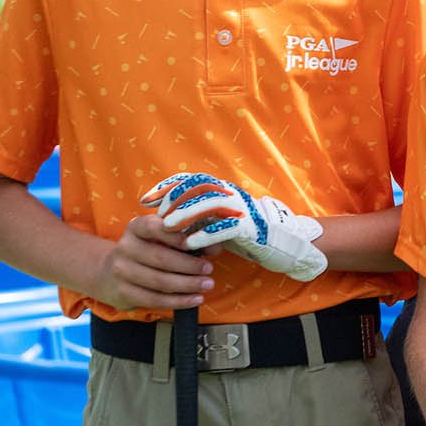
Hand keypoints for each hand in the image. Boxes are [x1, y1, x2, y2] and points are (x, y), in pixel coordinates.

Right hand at [92, 212, 214, 311]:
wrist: (109, 273)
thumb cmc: (145, 251)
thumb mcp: (160, 239)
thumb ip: (187, 239)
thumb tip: (215, 246)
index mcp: (136, 228)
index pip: (154, 227)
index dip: (175, 235)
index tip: (196, 241)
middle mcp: (125, 247)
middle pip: (160, 258)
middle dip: (189, 265)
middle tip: (209, 269)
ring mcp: (121, 271)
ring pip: (159, 281)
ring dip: (187, 285)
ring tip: (207, 285)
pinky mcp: (123, 293)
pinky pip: (155, 299)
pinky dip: (178, 301)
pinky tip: (195, 299)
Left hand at [140, 172, 327, 281]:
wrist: (280, 241)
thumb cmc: (243, 232)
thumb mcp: (216, 221)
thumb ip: (196, 217)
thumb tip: (164, 219)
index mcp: (220, 190)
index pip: (190, 181)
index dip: (167, 187)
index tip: (145, 200)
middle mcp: (229, 194)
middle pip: (198, 187)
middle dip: (174, 198)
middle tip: (155, 213)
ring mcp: (240, 209)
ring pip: (210, 204)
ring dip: (186, 214)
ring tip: (167, 227)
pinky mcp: (249, 227)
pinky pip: (225, 228)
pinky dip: (206, 235)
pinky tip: (191, 244)